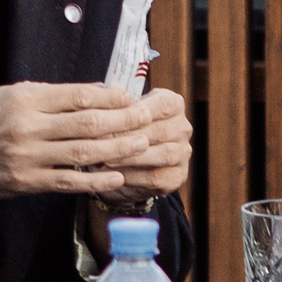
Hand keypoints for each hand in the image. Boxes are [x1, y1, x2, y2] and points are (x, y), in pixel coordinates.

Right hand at [0, 81, 167, 213]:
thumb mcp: (10, 95)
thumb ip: (50, 96)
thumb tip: (94, 93)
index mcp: (26, 99)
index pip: (79, 96)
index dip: (110, 98)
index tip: (131, 98)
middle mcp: (28, 126)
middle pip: (88, 123)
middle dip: (124, 121)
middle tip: (147, 119)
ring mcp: (28, 156)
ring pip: (83, 152)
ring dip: (118, 149)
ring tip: (141, 144)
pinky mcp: (27, 182)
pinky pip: (68, 181)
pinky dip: (95, 179)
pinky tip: (116, 175)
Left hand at [89, 89, 191, 209]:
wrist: (125, 166)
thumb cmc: (121, 131)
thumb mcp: (119, 113)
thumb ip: (115, 107)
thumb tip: (98, 104)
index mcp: (173, 104)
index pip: (162, 104)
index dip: (137, 112)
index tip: (111, 117)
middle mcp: (183, 128)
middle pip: (160, 131)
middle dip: (129, 137)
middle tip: (101, 141)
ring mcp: (183, 153)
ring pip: (163, 154)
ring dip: (132, 157)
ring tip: (106, 159)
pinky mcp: (177, 177)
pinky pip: (157, 177)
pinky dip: (134, 176)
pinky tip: (114, 175)